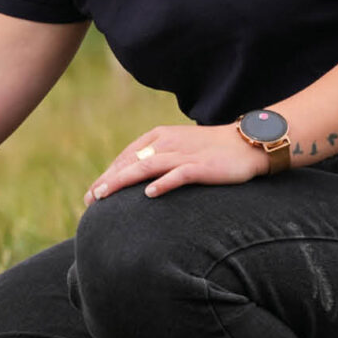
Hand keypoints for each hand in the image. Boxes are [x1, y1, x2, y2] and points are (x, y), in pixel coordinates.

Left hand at [84, 122, 272, 205]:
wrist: (248, 144)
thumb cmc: (210, 150)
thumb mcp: (177, 149)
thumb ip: (156, 159)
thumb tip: (134, 181)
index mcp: (158, 137)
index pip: (126, 157)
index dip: (107, 175)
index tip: (91, 195)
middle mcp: (167, 143)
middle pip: (130, 162)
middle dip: (107, 181)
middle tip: (90, 200)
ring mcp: (184, 154)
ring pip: (146, 166)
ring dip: (122, 181)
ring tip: (105, 195)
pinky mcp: (202, 166)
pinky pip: (179, 174)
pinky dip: (163, 183)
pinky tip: (149, 194)